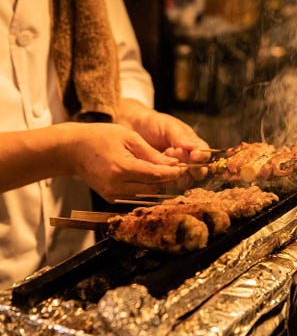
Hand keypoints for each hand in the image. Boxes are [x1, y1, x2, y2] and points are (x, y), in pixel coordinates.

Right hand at [67, 122, 183, 201]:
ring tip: (160, 169)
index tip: (183, 167)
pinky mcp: (110, 198)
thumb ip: (151, 153)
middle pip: (153, 188)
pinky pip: (135, 195)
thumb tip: (172, 164)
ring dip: (156, 183)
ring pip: (146, 194)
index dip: (172, 173)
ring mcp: (112, 195)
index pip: (155, 176)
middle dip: (165, 178)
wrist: (73, 149)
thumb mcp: (129, 137)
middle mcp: (116, 187)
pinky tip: (145, 175)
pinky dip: (144, 186)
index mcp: (121, 169)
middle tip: (174, 166)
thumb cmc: (100, 137)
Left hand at [118, 100, 210, 189]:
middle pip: (199, 172)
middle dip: (189, 165)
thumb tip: (192, 147)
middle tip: (174, 152)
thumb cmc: (154, 124)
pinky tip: (157, 168)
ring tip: (164, 157)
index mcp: (194, 145)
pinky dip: (166, 180)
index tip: (193, 154)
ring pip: (186, 181)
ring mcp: (177, 171)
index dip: (201, 157)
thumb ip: (180, 137)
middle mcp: (188, 160)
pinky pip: (171, 186)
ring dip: (177, 173)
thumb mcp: (168, 126)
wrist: (134, 129)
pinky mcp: (165, 179)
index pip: (205, 155)